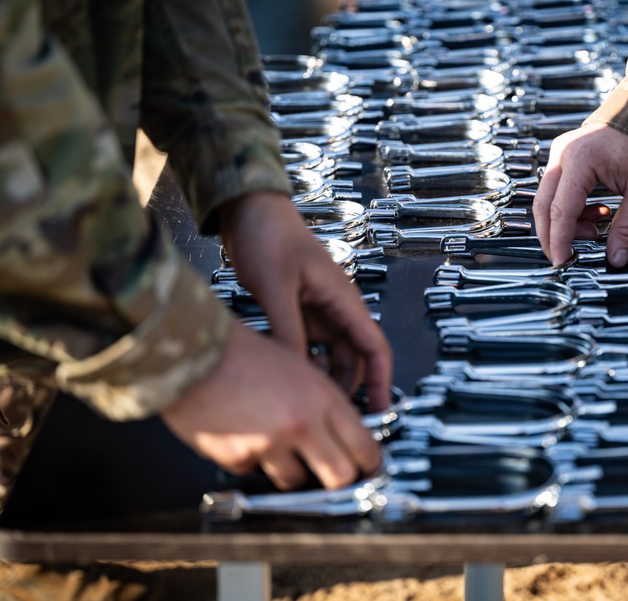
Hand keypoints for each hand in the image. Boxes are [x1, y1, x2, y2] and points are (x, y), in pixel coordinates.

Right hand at [160, 322, 380, 489]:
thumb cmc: (241, 351)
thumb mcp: (298, 366)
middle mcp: (300, 424)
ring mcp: (269, 444)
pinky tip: (245, 434)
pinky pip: (255, 472)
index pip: (364, 445)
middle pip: (340, 476)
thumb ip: (322, 401)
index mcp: (321, 397)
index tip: (370, 469)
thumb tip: (343, 430)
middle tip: (335, 477)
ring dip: (291, 469)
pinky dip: (253, 460)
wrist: (193, 352)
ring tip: (278, 443)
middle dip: (340, 481)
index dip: (372, 464)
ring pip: (296, 481)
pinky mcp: (238, 458)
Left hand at [218, 192, 391, 411]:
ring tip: (306, 403)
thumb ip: (287, 330)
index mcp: (342, 298)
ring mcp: (316, 312)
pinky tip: (286, 379)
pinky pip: (306, 348)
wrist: (246, 211)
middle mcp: (335, 308)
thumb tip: (295, 373)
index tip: (380, 408)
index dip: (381, 380)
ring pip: (329, 357)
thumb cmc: (268, 236)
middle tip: (332, 417)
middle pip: (353, 359)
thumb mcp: (276, 287)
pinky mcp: (297, 313)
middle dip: (347, 389)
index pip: (375, 347)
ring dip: (322, 379)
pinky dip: (301, 366)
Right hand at [533, 123, 627, 267]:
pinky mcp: (566, 157)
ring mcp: (561, 153)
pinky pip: (559, 190)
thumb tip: (616, 257)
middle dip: (553, 236)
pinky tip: (597, 213)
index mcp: (579, 160)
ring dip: (567, 222)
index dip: (558, 241)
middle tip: (568, 256)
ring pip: (549, 199)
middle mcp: (562, 154)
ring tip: (596, 230)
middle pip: (543, 206)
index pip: (559, 211)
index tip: (562, 261)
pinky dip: (572, 209)